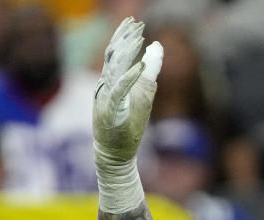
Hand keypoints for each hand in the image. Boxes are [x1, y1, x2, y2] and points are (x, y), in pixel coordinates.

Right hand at [93, 17, 162, 165]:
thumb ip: (149, 69)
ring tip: (138, 39)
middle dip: (124, 38)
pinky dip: (129, 79)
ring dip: (126, 53)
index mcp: (111, 79)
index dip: (124, 36)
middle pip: (112, 55)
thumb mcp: (142, 91)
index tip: (136, 23)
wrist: (116, 152)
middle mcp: (106, 85)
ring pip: (113, 69)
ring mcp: (106, 97)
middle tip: (137, 25)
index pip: (115, 52)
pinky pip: (119, 91)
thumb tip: (157, 46)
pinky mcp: (111, 111)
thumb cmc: (128, 123)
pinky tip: (139, 68)